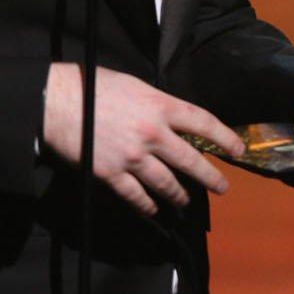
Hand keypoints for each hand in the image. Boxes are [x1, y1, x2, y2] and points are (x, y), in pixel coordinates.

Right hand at [41, 63, 244, 214]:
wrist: (55, 101)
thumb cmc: (93, 85)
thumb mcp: (135, 85)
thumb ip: (157, 103)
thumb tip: (171, 118)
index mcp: (160, 105)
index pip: (203, 122)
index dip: (224, 138)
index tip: (238, 149)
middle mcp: (153, 133)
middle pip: (191, 160)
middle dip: (210, 177)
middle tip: (222, 187)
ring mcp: (133, 157)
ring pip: (166, 183)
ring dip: (179, 195)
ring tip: (186, 201)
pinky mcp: (111, 174)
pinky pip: (136, 196)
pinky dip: (147, 205)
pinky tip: (154, 209)